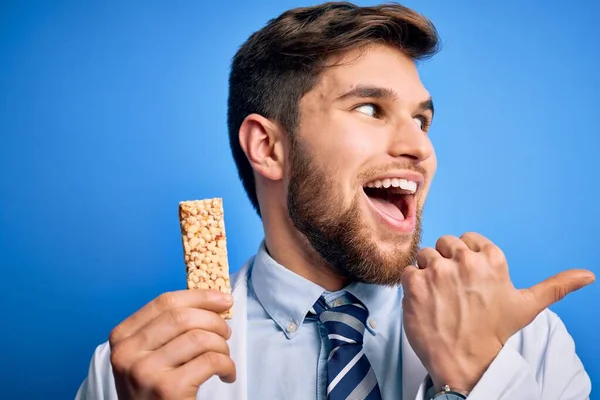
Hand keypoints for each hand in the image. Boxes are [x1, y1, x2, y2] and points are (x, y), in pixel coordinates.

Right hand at [108, 289, 234, 399]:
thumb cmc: (155, 391)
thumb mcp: (148, 356)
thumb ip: (167, 330)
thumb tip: (213, 301)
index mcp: (122, 337)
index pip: (165, 302)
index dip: (199, 297)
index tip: (224, 299)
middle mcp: (127, 353)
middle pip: (182, 317)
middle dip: (214, 321)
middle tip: (226, 332)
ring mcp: (145, 372)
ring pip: (198, 338)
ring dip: (221, 345)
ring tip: (224, 357)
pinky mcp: (167, 390)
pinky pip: (210, 361)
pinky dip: (227, 365)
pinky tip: (227, 374)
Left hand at [401, 232, 594, 392]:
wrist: (466, 363)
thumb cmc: (495, 333)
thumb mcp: (528, 306)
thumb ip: (556, 286)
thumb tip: (588, 274)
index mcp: (492, 259)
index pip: (467, 239)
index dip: (464, 258)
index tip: (468, 279)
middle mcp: (465, 261)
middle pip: (444, 244)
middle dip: (446, 263)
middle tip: (453, 290)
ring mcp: (438, 272)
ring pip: (424, 256)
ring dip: (428, 273)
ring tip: (440, 297)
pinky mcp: (415, 284)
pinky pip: (407, 271)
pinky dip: (412, 285)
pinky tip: (425, 302)